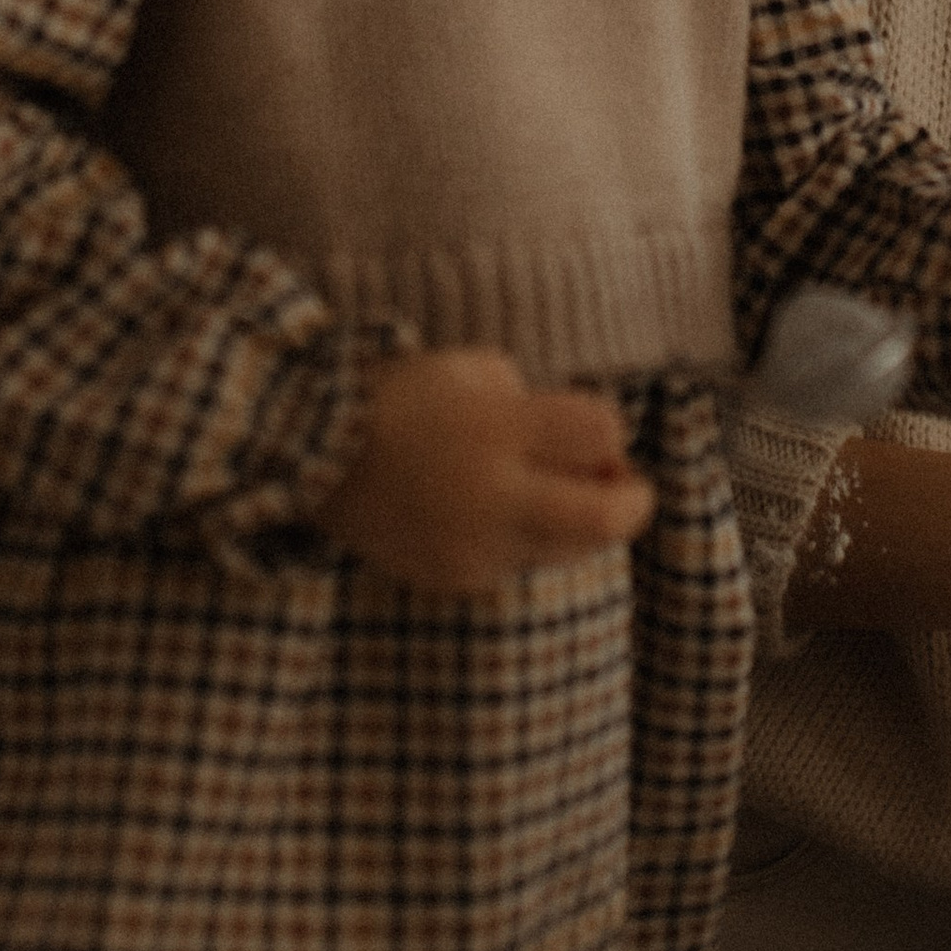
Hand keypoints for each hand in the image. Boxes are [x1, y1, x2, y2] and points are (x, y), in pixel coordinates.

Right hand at [318, 347, 652, 593]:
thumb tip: (592, 449)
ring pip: (571, 548)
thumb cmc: (409, 398)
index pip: (603, 435)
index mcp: (498, 427)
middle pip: (608, 517)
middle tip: (622, 486)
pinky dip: (526, 539)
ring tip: (551, 495)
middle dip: (632, 501)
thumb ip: (538, 406)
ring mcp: (476, 546)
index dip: (610, 433)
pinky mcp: (460, 577)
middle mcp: (494, 494)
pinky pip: (521, 561)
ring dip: (579, 522)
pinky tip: (493, 514)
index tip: (590, 432)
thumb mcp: (478, 373)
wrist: (318, 456)